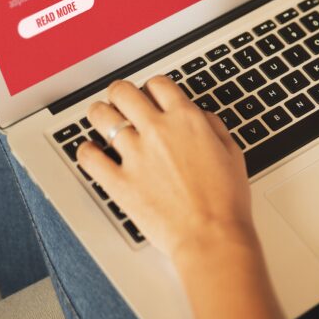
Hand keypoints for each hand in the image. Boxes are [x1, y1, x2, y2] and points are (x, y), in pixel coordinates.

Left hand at [76, 77, 253, 259]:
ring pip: (101, 116)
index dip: (153, 86)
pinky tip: (91, 151)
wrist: (211, 235)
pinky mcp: (118, 182)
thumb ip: (212, 127)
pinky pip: (89, 157)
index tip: (151, 94)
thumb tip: (199, 116)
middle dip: (120, 92)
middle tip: (120, 99)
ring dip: (100, 113)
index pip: (159, 84)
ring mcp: (134, 155)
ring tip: (101, 118)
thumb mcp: (232, 152)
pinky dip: (86, 151)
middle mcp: (157, 130)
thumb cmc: (226, 199)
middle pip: (123, 92)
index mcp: (187, 120)